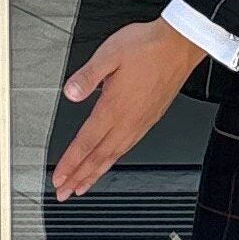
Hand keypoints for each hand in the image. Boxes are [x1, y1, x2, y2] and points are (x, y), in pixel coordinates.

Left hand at [53, 16, 205, 203]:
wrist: (180, 45)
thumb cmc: (148, 47)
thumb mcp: (110, 54)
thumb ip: (87, 76)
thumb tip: (69, 93)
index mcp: (114, 108)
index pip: (86, 143)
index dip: (70, 163)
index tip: (59, 178)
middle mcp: (128, 121)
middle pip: (98, 157)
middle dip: (79, 178)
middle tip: (64, 194)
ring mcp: (140, 123)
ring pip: (113, 157)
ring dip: (95, 174)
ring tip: (82, 186)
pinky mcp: (150, 119)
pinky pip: (127, 148)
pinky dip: (112, 161)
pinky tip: (108, 162)